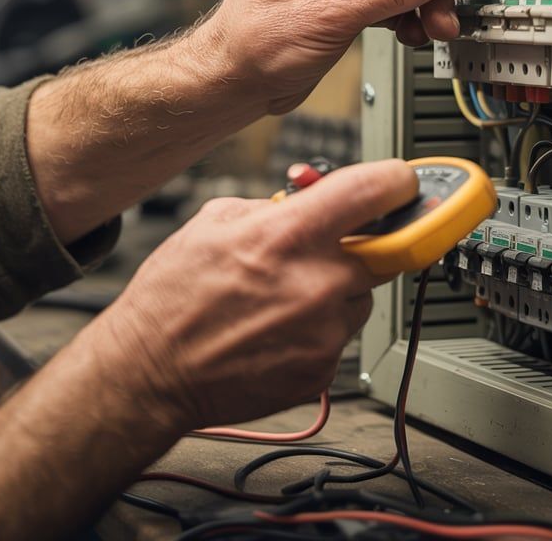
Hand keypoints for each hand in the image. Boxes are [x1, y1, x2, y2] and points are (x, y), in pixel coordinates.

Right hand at [90, 159, 419, 431]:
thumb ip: (274, 205)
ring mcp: (324, 331)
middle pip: (384, 248)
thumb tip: (309, 197)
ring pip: (362, 295)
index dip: (396, 180)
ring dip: (337, 289)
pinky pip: (340, 334)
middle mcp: (317, 283)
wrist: (150, 371)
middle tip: (330, 245)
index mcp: (289, 235)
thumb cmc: (172, 298)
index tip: (401, 182)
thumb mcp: (214, 221)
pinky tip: (276, 328)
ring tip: (283, 297)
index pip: (376, 190)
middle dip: (362, 241)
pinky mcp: (322, 369)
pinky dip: (319, 327)